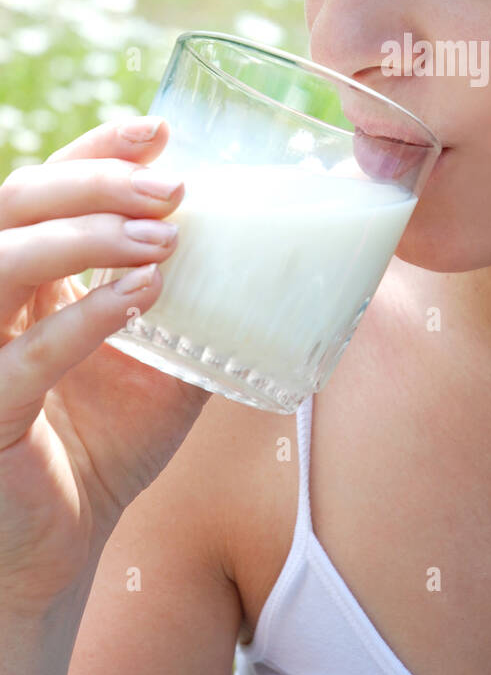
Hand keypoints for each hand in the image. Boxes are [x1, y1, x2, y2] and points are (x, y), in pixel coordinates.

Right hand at [0, 117, 209, 607]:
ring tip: (166, 238)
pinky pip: (23, 355)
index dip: (93, 149)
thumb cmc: (104, 447)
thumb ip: (195, 313)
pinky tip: (141, 295)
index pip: (42, 188)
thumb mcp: (162, 366)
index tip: (159, 129)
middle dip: (96, 180)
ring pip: (3, 260)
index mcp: (25, 278)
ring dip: (87, 235)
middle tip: (174, 187)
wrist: (62, 546)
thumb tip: (279, 264)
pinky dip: (85, 317)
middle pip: (16, 201)